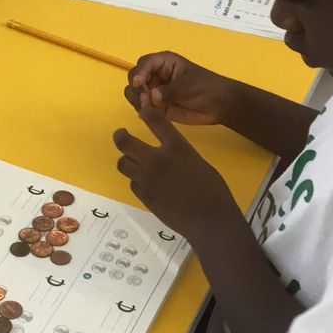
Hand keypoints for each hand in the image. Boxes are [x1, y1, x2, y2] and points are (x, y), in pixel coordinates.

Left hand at [113, 108, 239, 240]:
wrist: (208, 220)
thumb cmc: (213, 191)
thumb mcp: (198, 163)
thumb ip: (180, 155)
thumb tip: (169, 154)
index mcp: (177, 147)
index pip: (154, 120)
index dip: (146, 113)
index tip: (143, 112)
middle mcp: (157, 159)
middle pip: (124, 142)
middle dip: (120, 136)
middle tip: (121, 135)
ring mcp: (147, 179)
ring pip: (123, 164)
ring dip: (127, 161)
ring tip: (132, 162)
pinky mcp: (144, 196)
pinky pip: (133, 183)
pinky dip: (137, 181)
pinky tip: (147, 185)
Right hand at [125, 51, 234, 125]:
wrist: (219, 105)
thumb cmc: (206, 88)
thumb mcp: (189, 86)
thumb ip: (169, 91)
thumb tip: (152, 96)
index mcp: (164, 62)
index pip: (144, 63)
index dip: (139, 72)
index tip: (139, 84)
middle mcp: (156, 75)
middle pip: (134, 76)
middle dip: (135, 87)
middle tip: (145, 98)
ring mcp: (155, 90)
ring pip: (134, 92)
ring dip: (136, 99)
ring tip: (148, 107)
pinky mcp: (156, 106)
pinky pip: (142, 107)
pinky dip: (142, 110)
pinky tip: (150, 113)